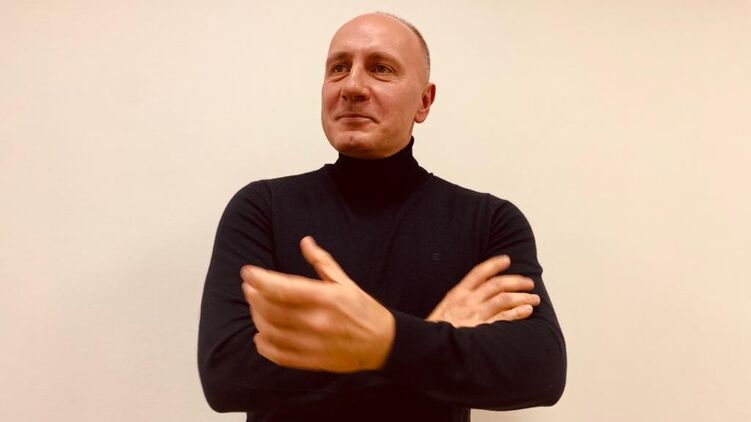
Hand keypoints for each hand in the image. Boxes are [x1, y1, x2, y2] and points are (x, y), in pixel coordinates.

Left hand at [241, 236, 394, 372]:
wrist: (382, 343)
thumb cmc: (363, 309)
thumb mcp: (345, 281)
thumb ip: (322, 262)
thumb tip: (305, 242)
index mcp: (326, 298)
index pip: (283, 289)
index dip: (261, 280)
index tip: (248, 272)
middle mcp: (318, 322)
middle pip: (272, 310)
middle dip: (254, 297)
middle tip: (250, 287)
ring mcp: (313, 344)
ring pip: (271, 332)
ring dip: (257, 318)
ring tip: (256, 308)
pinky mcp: (312, 361)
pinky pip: (279, 355)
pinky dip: (264, 346)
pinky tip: (261, 335)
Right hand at [426, 255, 539, 326]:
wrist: (429, 347)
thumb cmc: (436, 330)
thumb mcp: (444, 309)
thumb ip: (459, 300)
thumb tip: (476, 294)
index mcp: (457, 294)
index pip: (478, 272)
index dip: (494, 264)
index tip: (507, 260)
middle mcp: (468, 301)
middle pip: (497, 284)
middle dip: (516, 281)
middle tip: (529, 282)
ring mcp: (476, 315)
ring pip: (504, 299)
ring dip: (522, 296)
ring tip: (534, 298)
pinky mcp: (482, 330)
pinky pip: (504, 318)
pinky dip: (518, 312)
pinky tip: (527, 310)